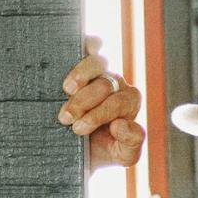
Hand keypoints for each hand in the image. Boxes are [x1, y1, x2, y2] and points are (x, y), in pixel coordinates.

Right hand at [58, 36, 144, 170]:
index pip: (118, 103)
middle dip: (84, 103)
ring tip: (67, 90)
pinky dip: (85, 45)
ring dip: (81, 75)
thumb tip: (121, 123)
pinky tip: (71, 56)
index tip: (78, 129)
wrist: (75, 146)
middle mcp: (118, 83)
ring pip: (99, 61)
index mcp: (129, 102)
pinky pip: (91, 43)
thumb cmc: (101, 150)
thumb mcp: (122, 155)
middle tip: (65, 119)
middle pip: (106, 84)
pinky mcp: (84, 59)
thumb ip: (131, 142)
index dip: (98, 115)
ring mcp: (101, 70)